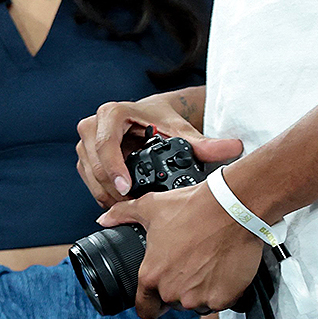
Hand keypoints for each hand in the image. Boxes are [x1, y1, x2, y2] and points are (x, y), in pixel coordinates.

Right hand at [75, 98, 240, 209]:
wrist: (149, 115)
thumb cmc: (160, 119)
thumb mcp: (179, 129)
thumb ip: (203, 143)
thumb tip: (232, 148)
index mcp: (112, 113)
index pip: (105, 144)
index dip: (114, 169)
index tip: (127, 188)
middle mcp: (92, 125)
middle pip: (94, 163)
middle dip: (111, 187)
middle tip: (131, 204)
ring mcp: (86, 141)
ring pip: (89, 173)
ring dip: (106, 192)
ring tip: (127, 205)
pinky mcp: (85, 155)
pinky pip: (88, 178)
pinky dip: (102, 191)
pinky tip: (119, 200)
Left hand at [100, 184, 262, 318]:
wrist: (232, 208)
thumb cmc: (193, 208)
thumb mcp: (150, 207)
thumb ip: (122, 215)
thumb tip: (105, 219)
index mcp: (151, 276)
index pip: (145, 309)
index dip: (150, 304)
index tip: (156, 299)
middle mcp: (173, 291)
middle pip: (172, 303)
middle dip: (178, 290)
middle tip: (188, 268)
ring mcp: (200, 297)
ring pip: (197, 304)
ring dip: (200, 292)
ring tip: (206, 266)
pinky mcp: (224, 298)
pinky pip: (220, 302)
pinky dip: (222, 291)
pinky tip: (222, 270)